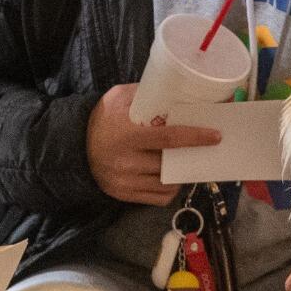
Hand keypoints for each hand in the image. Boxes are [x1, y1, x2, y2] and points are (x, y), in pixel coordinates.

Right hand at [88, 82, 221, 204]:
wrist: (75, 147)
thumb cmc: (102, 120)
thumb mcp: (117, 98)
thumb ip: (145, 95)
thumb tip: (179, 92)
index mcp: (126, 134)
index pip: (168, 138)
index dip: (195, 137)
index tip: (215, 135)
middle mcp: (126, 162)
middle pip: (171, 163)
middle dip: (192, 156)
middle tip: (207, 148)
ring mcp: (126, 182)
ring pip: (168, 183)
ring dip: (182, 174)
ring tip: (188, 161)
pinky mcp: (125, 196)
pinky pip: (159, 198)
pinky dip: (170, 188)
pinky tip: (172, 177)